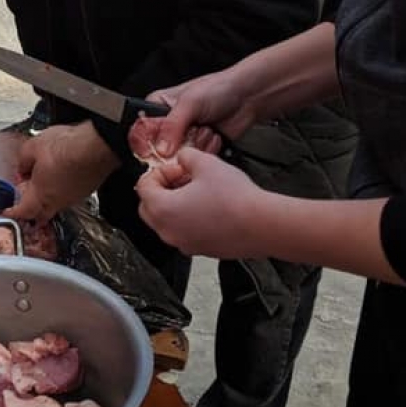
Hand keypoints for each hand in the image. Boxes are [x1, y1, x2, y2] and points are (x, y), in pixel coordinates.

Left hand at [3, 122, 119, 223]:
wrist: (96, 146)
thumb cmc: (66, 148)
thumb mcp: (32, 148)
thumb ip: (23, 161)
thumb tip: (23, 166)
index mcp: (40, 196)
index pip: (23, 212)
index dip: (13, 213)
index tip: (8, 212)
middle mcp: (58, 201)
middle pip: (41, 214)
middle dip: (32, 209)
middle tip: (24, 200)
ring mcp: (74, 197)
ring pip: (57, 203)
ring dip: (48, 196)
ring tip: (42, 181)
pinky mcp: (87, 189)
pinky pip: (70, 194)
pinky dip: (62, 188)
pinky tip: (61, 174)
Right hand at [129, 67, 257, 161]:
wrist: (247, 98)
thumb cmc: (219, 89)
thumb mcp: (191, 102)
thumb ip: (172, 126)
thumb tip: (160, 149)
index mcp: (158, 106)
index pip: (142, 131)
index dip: (148, 143)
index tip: (159, 150)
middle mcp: (168, 124)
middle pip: (159, 149)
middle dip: (179, 144)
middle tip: (192, 132)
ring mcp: (183, 137)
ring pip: (179, 157)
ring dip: (197, 145)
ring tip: (206, 128)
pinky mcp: (197, 148)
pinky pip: (195, 160)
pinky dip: (206, 151)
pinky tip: (213, 136)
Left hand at [136, 147, 265, 256]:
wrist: (262, 225)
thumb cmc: (235, 199)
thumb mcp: (205, 163)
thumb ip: (186, 156)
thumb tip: (183, 157)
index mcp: (162, 209)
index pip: (143, 186)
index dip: (160, 172)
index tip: (178, 168)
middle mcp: (168, 231)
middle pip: (149, 207)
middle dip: (162, 190)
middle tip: (182, 178)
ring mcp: (183, 244)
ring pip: (166, 222)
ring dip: (175, 205)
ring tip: (198, 191)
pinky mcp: (199, 250)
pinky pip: (184, 233)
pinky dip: (188, 220)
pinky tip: (209, 207)